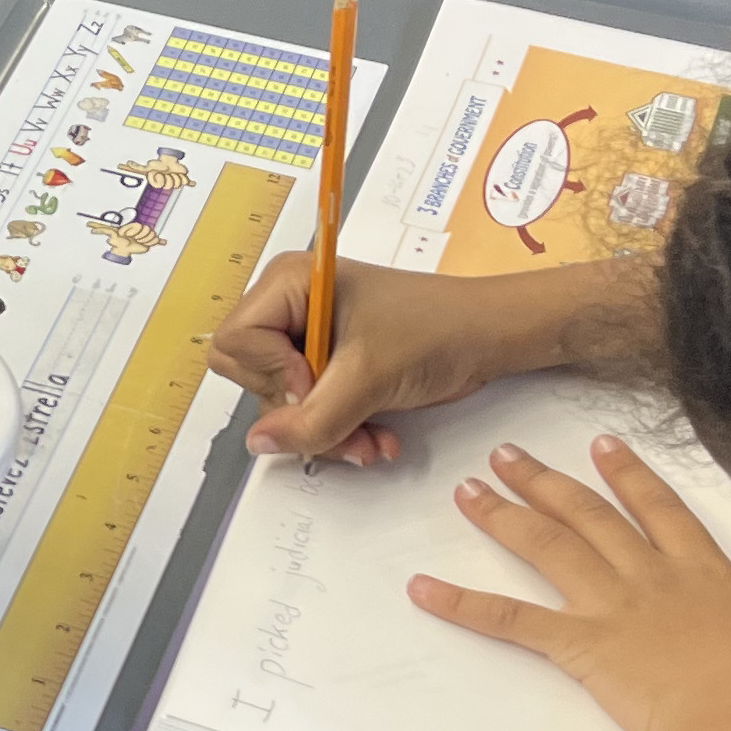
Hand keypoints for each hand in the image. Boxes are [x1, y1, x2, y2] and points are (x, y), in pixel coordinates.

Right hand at [211, 254, 632, 466]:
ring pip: (282, 404)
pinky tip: (375, 437)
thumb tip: (259, 445)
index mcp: (287, 284)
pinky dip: (339, 430)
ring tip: (369, 441)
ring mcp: (309, 338)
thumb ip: (310, 419)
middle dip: (300, 413)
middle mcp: (289, 307)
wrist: (493, 338)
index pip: (236, 342)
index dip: (271, 373)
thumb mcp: (368, 379)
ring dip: (326, 430)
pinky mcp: (330, 365)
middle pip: (253, 377)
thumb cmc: (437, 332)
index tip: (318, 382)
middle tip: (342, 421)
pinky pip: (309, 410)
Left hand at [412, 435, 730, 730]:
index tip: (602, 445)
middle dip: (548, 481)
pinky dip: (461, 603)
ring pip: (548, 548)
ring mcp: (614, 609)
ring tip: (467, 490)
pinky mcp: (583, 647)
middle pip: (591, 517)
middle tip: (508, 455)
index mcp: (708, 572)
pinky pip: (510, 620)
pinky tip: (422, 588)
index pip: (662, 510)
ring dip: (503, 517)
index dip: (631, 475)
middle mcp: (653, 578)